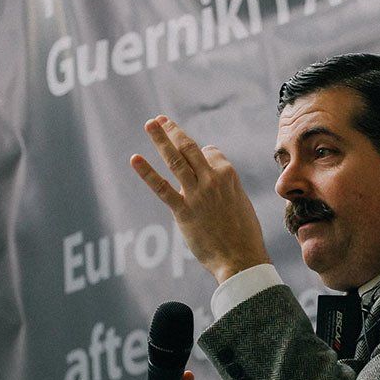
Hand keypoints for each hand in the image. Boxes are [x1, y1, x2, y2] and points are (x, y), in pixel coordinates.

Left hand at [131, 115, 270, 283]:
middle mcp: (213, 179)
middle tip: (159, 120)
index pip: (209, 152)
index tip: (197, 160)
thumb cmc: (244, 233)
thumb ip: (226, 185)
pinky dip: (147, 172)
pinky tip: (135, 159)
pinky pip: (162, 187)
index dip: (201, 155)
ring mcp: (197, 193)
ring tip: (150, 123)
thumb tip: (215, 174)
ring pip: (175, 159)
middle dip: (173, 131)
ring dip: (160, 138)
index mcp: (229, 174)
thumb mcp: (241, 201)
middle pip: (189, 147)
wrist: (241, 259)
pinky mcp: (183, 211)